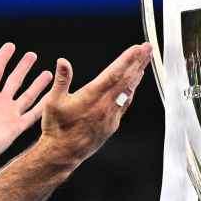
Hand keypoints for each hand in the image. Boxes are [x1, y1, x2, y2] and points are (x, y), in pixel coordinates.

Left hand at [0, 43, 52, 173]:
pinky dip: (43, 106)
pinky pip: (33, 115)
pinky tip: (52, 97)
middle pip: (14, 81)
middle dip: (23, 67)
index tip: (11, 46)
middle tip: (32, 55)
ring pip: (27, 96)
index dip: (3, 58)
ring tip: (48, 73)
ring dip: (37, 84)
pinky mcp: (16, 127)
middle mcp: (0, 103)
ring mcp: (9, 115)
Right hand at [40, 43, 151, 164]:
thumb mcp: (53, 101)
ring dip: (137, 74)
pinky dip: (132, 90)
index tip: (137, 48)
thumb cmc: (56, 127)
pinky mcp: (112, 124)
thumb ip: (61, 80)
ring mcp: (111, 115)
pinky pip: (126, 103)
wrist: (63, 153)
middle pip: (126, 79)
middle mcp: (105, 105)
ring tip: (144, 61)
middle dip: (138, 62)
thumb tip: (63, 61)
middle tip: (148, 48)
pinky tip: (134, 83)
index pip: (114, 74)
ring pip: (129, 91)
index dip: (127, 59)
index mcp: (91, 97)